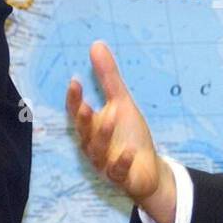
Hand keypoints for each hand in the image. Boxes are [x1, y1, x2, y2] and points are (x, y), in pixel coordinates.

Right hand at [66, 40, 176, 222]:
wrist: (147, 170)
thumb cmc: (129, 135)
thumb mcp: (121, 102)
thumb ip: (108, 77)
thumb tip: (96, 44)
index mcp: (91, 127)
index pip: (77, 112)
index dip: (74, 99)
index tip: (75, 81)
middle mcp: (93, 146)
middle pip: (83, 133)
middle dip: (83, 120)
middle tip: (84, 105)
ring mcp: (105, 163)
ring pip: (98, 152)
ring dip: (102, 136)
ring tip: (110, 118)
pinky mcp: (121, 178)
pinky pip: (118, 172)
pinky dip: (121, 162)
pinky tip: (128, 152)